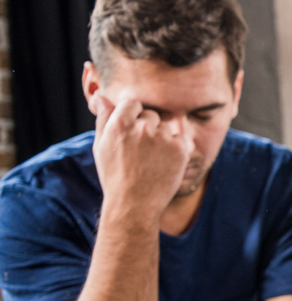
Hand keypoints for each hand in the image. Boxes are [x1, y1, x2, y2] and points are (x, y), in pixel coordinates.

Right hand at [91, 94, 192, 220]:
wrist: (134, 204)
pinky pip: (180, 139)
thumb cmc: (114, 175)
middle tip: (141, 153)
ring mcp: (163, 137)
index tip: (132, 133)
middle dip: (148, 129)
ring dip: (162, 139)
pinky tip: (164, 164)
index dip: (133, 117)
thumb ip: (104, 119)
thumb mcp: (101, 146)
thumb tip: (101, 97)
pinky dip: (175, 149)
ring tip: (151, 161)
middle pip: (151, 115)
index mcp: (120, 123)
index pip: (133, 104)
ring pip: (166, 128)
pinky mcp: (181, 148)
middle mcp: (143, 126)